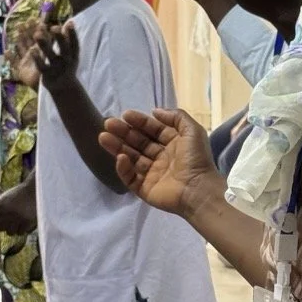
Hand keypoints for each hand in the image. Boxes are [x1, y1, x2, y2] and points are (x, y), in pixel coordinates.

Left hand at [0, 182, 36, 234]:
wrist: (36, 189)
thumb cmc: (18, 195)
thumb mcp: (4, 199)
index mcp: (0, 205)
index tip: (2, 217)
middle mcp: (7, 212)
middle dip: (3, 225)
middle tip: (11, 219)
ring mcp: (18, 218)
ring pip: (10, 232)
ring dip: (13, 229)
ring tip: (18, 222)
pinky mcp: (27, 222)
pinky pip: (20, 233)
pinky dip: (22, 229)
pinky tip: (25, 222)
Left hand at [31, 21, 78, 97]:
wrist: (64, 88)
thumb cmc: (67, 66)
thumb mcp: (71, 54)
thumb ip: (68, 39)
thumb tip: (69, 22)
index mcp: (74, 55)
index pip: (75, 43)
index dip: (73, 34)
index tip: (70, 23)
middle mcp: (67, 61)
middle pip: (64, 49)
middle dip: (60, 38)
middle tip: (54, 27)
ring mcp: (57, 68)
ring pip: (50, 56)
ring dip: (44, 45)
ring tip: (37, 34)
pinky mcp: (47, 75)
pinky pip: (41, 66)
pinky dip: (36, 58)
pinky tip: (31, 50)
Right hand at [99, 107, 218, 217]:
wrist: (198, 190)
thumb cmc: (196, 159)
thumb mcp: (193, 131)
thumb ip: (176, 117)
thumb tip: (155, 111)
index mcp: (173, 144)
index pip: (153, 130)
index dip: (139, 122)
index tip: (125, 115)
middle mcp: (162, 158)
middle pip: (138, 143)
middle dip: (124, 132)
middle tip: (108, 123)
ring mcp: (152, 174)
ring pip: (131, 158)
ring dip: (117, 147)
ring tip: (103, 136)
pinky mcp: (145, 189)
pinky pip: (130, 178)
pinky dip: (123, 168)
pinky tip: (120, 157)